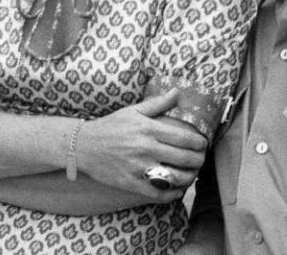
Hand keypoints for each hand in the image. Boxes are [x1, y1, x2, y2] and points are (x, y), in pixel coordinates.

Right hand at [77, 90, 206, 199]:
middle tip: (201, 159)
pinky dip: (173, 194)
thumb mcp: (132, 111)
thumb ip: (157, 103)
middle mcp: (145, 148)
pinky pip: (159, 193)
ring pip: (175, 178)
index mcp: (148, 129)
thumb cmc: (110, 126)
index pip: (185, 138)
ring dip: (190, 177)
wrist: (83, 145)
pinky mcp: (131, 183)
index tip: (203, 144)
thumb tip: (177, 92)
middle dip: (199, 160)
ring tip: (193, 174)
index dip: (200, 143)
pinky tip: (177, 189)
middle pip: (184, 158)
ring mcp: (138, 168)